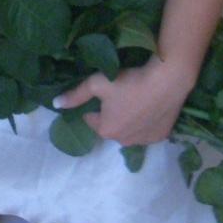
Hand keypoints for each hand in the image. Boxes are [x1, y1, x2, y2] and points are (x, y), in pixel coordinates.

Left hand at [53, 55, 195, 146]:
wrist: (167, 81)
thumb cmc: (128, 81)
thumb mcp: (97, 83)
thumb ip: (76, 95)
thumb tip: (56, 104)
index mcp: (106, 130)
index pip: (91, 119)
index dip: (94, 105)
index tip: (103, 92)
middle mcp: (123, 141)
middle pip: (111, 126)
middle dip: (112, 114)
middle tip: (120, 93)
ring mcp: (144, 141)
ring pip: (129, 130)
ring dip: (129, 119)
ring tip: (136, 98)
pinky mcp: (161, 136)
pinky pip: (147, 130)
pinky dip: (146, 121)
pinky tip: (150, 106)